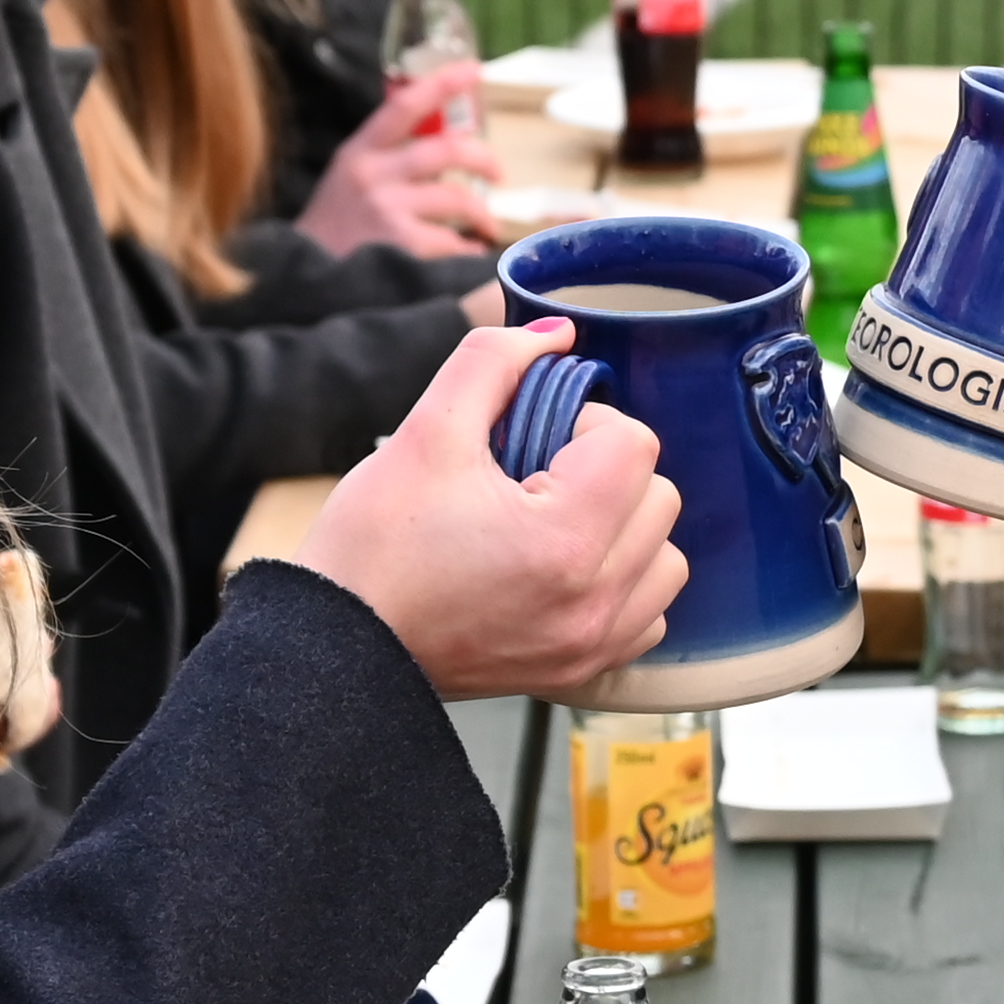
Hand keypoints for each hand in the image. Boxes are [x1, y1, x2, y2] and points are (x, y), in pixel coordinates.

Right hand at [287, 305, 686, 697]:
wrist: (339, 647)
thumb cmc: (373, 547)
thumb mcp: (424, 433)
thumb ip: (491, 364)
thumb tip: (556, 334)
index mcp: (563, 539)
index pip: (635, 445)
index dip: (586, 424)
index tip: (536, 441)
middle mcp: (594, 601)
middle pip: (660, 497)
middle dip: (607, 472)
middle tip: (538, 478)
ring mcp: (593, 643)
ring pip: (665, 558)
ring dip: (625, 529)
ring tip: (554, 524)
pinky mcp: (583, 670)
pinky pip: (647, 615)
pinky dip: (622, 585)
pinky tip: (565, 571)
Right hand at [290, 66, 497, 256]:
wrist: (301, 281)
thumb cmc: (332, 233)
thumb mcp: (346, 181)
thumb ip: (386, 161)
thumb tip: (446, 151)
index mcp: (359, 152)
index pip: (404, 105)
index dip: (442, 83)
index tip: (474, 68)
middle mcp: (372, 174)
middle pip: (447, 149)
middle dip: (484, 159)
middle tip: (499, 174)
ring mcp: (387, 210)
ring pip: (458, 198)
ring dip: (482, 214)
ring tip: (485, 227)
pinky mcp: (401, 246)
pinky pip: (454, 243)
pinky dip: (469, 251)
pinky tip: (467, 256)